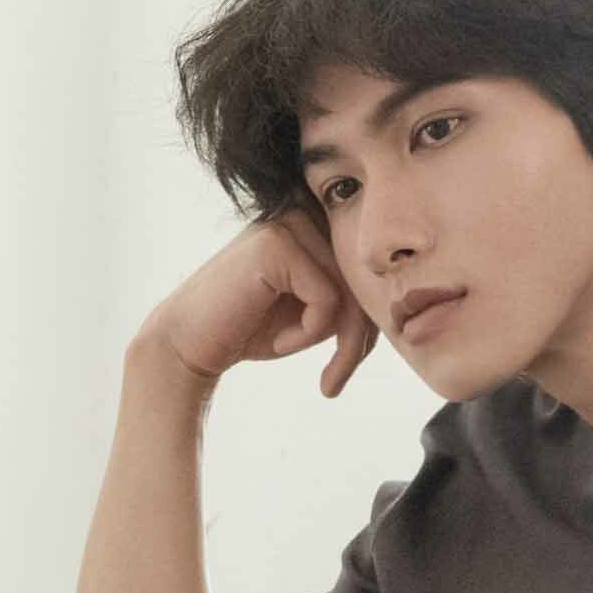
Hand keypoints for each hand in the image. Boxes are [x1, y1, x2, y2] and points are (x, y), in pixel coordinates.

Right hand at [138, 203, 376, 398]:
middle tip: (336, 379)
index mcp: (313, 222)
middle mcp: (302, 213)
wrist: (188, 344)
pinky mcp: (276, 244)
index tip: (348, 363)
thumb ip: (351, 298)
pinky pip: (327, 299)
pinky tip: (280, 341)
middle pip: (364, 278)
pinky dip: (309, 332)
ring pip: (351, 290)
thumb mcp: (314, 313)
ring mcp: (287, 223)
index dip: (367, 320)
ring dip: (338, 341)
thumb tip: (404, 303)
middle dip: (359, 338)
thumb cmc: (251, 329)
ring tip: (303, 358)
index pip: (366, 269)